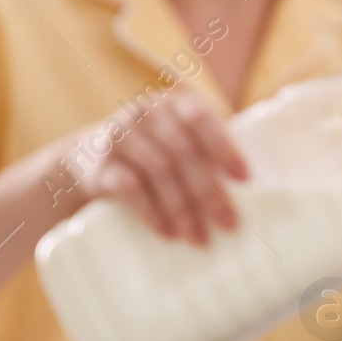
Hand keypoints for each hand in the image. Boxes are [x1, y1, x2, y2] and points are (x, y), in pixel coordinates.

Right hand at [72, 87, 248, 243]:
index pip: (200, 119)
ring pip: (158, 171)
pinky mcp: (100, 165)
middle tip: (228, 223)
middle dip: (208, 191)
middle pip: (183, 152)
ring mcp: (119, 137)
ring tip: (198, 237)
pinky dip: (151, 212)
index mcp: (172, 103)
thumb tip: (255, 189)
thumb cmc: (152, 148)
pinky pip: (129, 188)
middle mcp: (144, 113)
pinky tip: (167, 232)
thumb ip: (206, 149)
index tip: (244, 179)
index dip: (224, 147)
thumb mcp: (175, 136)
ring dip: (182, 208)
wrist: (87, 154)